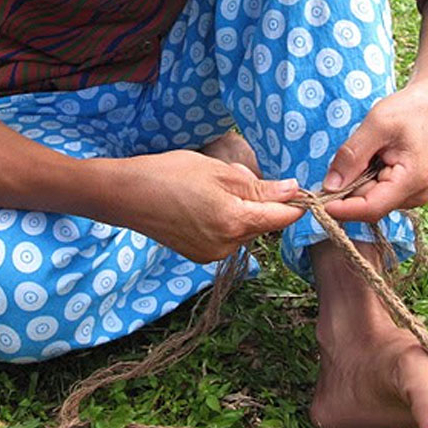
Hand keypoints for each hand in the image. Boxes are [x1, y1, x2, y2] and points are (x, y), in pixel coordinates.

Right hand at [121, 149, 303, 262]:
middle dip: (259, 202)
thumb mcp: (219, 171)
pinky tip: (201, 204)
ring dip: (240, 212)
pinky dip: (223, 221)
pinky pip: (226, 238)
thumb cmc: (171, 174)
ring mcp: (212, 255)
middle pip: (262, 224)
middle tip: (234, 177)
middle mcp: (227, 246)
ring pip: (244, 231)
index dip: (295, 202)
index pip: (282, 218)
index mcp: (236, 222)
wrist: (126, 195)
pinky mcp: (199, 256)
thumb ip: (258, 186)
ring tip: (211, 189)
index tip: (300, 188)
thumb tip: (293, 190)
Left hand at [322, 83, 427, 222]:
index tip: (318, 201)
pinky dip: (364, 178)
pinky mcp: (405, 190)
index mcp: (412, 181)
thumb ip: (351, 156)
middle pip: (368, 204)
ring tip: (366, 151)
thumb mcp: (375, 126)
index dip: (342, 208)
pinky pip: (375, 192)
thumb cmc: (405, 110)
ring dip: (356, 181)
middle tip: (342, 159)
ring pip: (369, 199)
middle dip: (347, 188)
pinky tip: (372, 158)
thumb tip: (329, 187)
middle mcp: (415, 195)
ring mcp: (411, 194)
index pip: (371, 208)